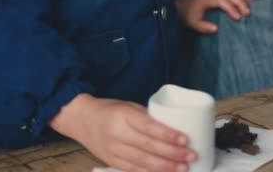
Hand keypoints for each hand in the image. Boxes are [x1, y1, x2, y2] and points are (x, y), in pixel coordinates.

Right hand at [50, 94, 195, 171]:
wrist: (81, 119)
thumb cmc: (108, 110)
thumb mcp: (128, 106)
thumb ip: (147, 118)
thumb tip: (172, 129)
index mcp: (123, 115)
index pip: (149, 126)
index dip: (168, 135)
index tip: (185, 139)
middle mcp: (117, 133)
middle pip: (149, 147)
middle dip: (173, 153)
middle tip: (191, 156)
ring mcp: (113, 150)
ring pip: (143, 162)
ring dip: (165, 167)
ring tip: (183, 168)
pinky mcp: (111, 161)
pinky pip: (133, 170)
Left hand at [175, 0, 252, 33]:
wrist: (182, 6)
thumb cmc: (189, 16)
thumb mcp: (193, 24)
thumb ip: (203, 27)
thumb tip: (216, 29)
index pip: (221, 1)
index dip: (231, 8)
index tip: (238, 18)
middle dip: (240, 2)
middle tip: (247, 13)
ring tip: (251, 0)